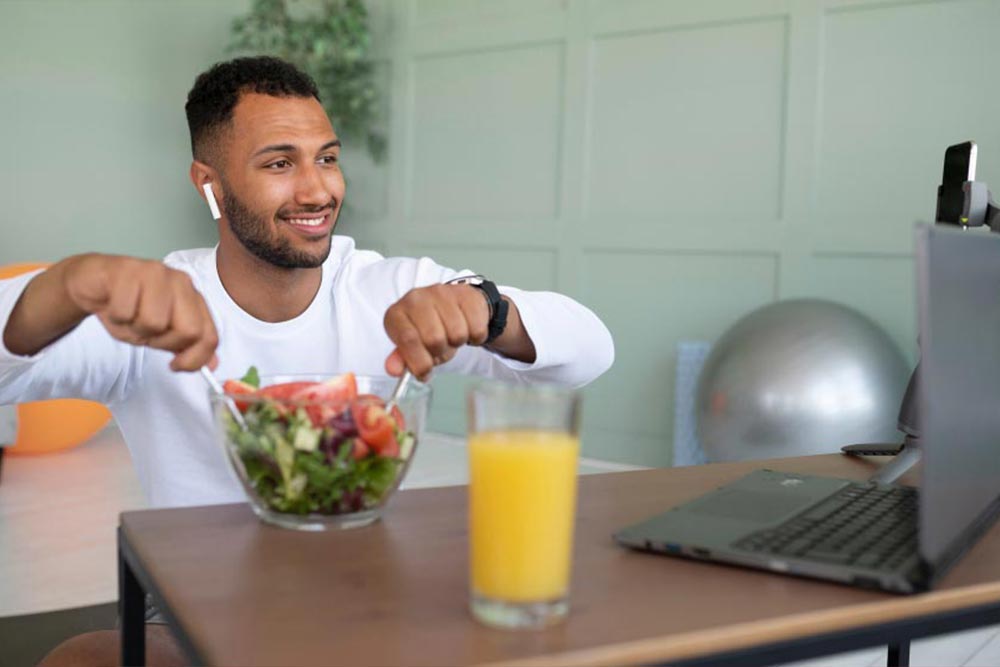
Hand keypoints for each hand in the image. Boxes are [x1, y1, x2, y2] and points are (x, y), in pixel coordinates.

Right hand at [63, 254, 218, 370]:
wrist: (92, 282)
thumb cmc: (128, 306)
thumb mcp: (159, 332)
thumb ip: (185, 346)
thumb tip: (212, 364)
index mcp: (193, 296)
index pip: (208, 335)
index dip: (195, 359)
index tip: (176, 366)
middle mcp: (180, 281)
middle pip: (188, 330)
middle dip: (162, 342)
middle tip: (145, 334)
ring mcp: (155, 273)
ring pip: (154, 322)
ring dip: (134, 329)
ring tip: (127, 316)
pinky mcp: (127, 270)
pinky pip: (124, 311)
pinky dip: (115, 316)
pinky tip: (112, 304)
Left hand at [383, 284, 489, 378]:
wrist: (454, 305)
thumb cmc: (430, 329)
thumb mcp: (411, 346)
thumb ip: (402, 359)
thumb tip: (394, 370)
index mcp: (397, 314)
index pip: (408, 339)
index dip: (419, 361)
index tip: (425, 371)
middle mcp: (416, 298)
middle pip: (434, 339)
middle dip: (440, 351)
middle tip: (439, 347)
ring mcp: (442, 293)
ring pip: (457, 334)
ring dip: (457, 343)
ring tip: (451, 335)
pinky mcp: (466, 294)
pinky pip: (476, 329)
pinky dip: (475, 336)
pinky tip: (466, 327)